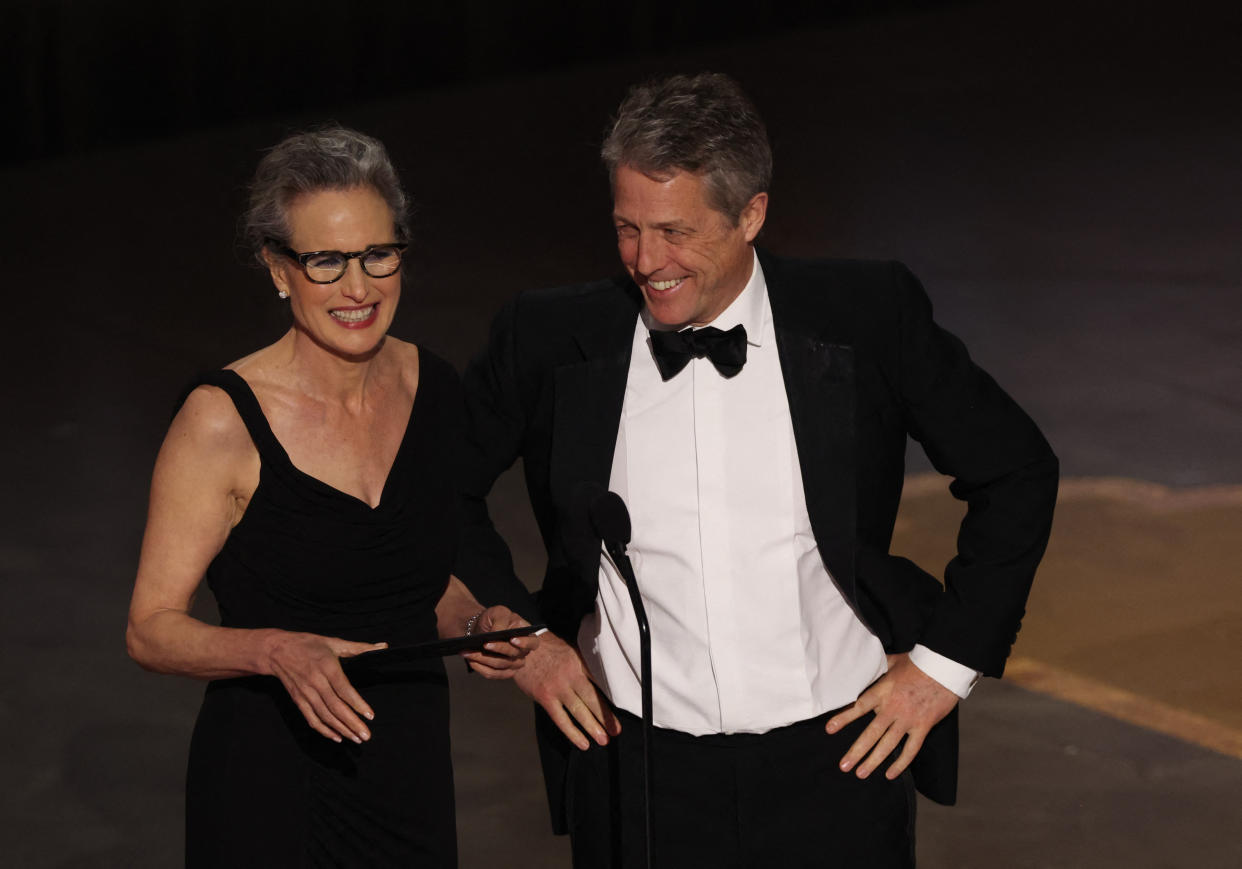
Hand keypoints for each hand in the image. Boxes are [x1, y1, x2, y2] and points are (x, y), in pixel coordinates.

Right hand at [262, 630, 386, 743]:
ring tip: (356, 738)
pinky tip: (337, 737)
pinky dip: (324, 730)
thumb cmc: (309, 644)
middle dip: (352, 723)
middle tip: (366, 735)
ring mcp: (306, 693)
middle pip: (335, 707)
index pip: (344, 689)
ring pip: (325, 716)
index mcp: (327, 667)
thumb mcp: (334, 642)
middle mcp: (316, 682)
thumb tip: (383, 647)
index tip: (370, 716)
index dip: (357, 704)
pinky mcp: (298, 701)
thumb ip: (359, 648)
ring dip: (341, 729)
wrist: (277, 650)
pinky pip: (312, 719)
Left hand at [460, 606, 538, 678]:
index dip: (524, 643)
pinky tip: (470, 660)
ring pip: (500, 665)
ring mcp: (513, 664)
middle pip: (513, 655)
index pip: (533, 643)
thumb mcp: (498, 612)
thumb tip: (496, 633)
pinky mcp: (502, 672)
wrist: (481, 629)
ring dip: (483, 658)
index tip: (512, 639)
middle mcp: (522, 652)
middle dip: (498, 649)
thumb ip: (500, 620)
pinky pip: (492, 674)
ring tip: (469, 652)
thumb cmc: (493, 619)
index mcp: (527, 636)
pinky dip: (480, 667)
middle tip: (484, 644)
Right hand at [512, 632, 619, 749]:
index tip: (621, 709)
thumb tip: (601, 684)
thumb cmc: (548, 648)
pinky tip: (582, 743)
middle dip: (606, 717)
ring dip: (592, 727)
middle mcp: (571, 674)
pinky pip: (561, 719)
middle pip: (593, 699)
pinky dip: (573, 733)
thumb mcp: (571, 650)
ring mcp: (557, 687)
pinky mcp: (545, 697)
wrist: (521, 647)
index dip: (611, 698)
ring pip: (579, 711)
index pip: (600, 683)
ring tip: (603, 740)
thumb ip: (585, 666)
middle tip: (616, 731)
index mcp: (580, 662)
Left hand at [826, 653, 958, 780]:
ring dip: (873, 761)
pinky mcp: (923, 726)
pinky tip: (890, 774)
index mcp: (882, 691)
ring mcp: (908, 719)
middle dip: (856, 751)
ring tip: (861, 773)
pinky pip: (911, 749)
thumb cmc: (917, 663)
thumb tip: (862, 665)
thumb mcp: (892, 661)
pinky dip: (901, 763)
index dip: (844, 718)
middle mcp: (892, 708)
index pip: (859, 707)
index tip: (829, 730)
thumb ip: (876, 668)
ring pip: (888, 745)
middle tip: (844, 766)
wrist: (944, 668)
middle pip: (871, 733)